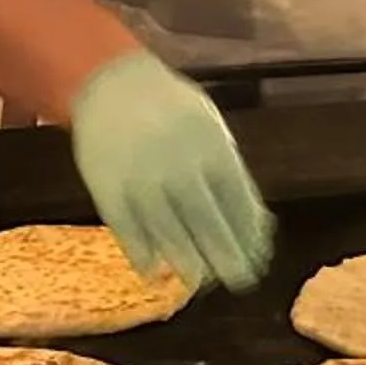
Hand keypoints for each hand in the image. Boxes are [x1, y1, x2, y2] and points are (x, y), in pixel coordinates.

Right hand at [66, 50, 272, 290]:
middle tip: (239, 280)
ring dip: (186, 261)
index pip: (237, 200)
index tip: (258, 258)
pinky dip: (141, 255)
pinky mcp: (107, 187)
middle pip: (206, 221)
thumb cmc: (169, 110)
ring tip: (199, 280)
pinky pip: (127, 230)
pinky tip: (154, 272)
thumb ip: (230, 171)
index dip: (248, 234)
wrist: (111, 84)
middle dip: (226, 256)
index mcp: (209, 145)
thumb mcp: (209, 126)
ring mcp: (141, 176)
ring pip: (168, 231)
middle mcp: (177, 163)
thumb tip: (258, 225)